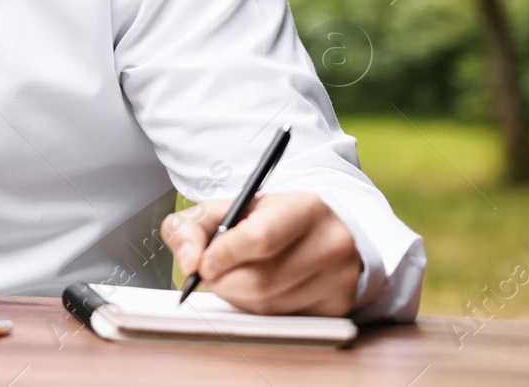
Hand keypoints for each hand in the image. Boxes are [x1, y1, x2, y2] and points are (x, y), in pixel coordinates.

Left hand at [161, 192, 361, 315]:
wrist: (313, 233)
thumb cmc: (262, 221)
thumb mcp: (222, 209)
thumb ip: (189, 226)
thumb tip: (189, 261)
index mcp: (305, 207)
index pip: (260, 238)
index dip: (224, 256)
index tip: (203, 264)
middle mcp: (331, 242)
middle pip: (261, 281)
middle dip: (224, 282)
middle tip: (212, 274)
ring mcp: (340, 278)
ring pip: (269, 306)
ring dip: (238, 299)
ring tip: (236, 278)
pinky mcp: (339, 306)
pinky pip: (284, 321)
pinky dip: (259, 311)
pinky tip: (260, 291)